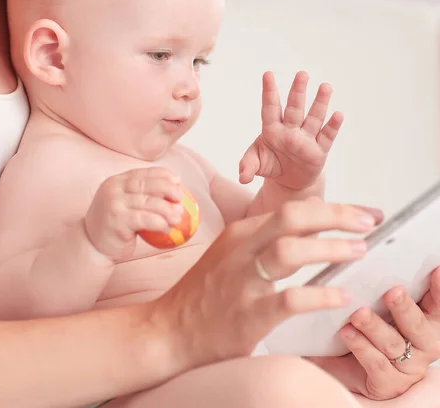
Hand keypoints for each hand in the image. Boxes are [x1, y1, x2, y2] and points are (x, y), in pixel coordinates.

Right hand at [84, 167, 182, 260]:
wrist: (92, 244)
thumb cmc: (116, 224)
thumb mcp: (127, 204)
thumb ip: (143, 195)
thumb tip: (176, 185)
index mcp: (117, 181)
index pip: (143, 173)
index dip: (163, 175)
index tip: (178, 182)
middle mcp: (113, 188)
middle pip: (146, 185)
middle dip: (168, 190)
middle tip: (180, 199)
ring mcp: (113, 203)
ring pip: (147, 202)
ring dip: (167, 210)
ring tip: (178, 217)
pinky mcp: (116, 220)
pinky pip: (143, 219)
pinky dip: (159, 223)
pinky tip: (167, 228)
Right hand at [152, 197, 375, 369]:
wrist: (170, 329)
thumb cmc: (204, 293)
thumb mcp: (230, 254)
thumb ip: (263, 239)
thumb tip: (307, 227)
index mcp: (241, 232)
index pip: (291, 210)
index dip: (331, 209)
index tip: (360, 213)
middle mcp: (242, 249)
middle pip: (292, 217)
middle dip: (334, 215)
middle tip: (366, 222)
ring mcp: (243, 280)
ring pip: (291, 250)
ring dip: (330, 248)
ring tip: (359, 250)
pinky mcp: (248, 314)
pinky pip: (290, 299)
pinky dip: (320, 296)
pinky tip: (341, 297)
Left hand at [240, 71, 342, 190]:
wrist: (288, 180)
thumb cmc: (270, 164)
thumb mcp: (257, 164)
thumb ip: (248, 166)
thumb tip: (242, 177)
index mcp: (272, 129)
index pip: (270, 107)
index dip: (269, 92)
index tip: (267, 74)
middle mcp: (290, 130)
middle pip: (294, 108)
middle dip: (297, 91)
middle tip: (302, 74)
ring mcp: (306, 139)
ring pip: (313, 118)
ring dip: (320, 103)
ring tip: (325, 86)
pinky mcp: (319, 151)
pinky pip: (326, 137)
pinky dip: (332, 126)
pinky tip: (338, 114)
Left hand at [311, 268, 439, 399]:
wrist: (341, 362)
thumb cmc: (365, 323)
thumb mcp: (376, 300)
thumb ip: (384, 280)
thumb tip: (375, 243)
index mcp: (426, 319)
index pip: (437, 302)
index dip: (439, 288)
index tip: (435, 269)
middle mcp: (422, 344)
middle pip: (418, 325)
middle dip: (404, 308)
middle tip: (392, 291)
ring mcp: (407, 366)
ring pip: (393, 344)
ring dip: (375, 326)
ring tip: (358, 313)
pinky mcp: (387, 382)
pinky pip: (376, 364)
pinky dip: (360, 346)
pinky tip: (347, 332)